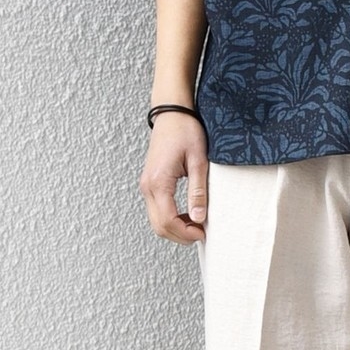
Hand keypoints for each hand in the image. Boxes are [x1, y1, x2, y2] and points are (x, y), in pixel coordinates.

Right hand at [138, 114, 207, 242]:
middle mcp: (147, 186)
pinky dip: (170, 219)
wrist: (172, 113)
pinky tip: (187, 216)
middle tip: (201, 234)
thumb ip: (198, 191)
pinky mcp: (150, 184)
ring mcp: (146, 186)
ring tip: (197, 225)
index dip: (186, 233)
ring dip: (175, 229)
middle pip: (159, 226)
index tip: (203, 234)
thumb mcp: (198, 161)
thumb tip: (199, 218)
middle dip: (180, 236)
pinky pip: (156, 210)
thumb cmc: (186, 131)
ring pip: (156, 221)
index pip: (168, 220)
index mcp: (158, 182)